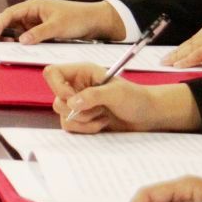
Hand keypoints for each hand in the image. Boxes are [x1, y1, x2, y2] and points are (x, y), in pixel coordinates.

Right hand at [0, 0, 123, 43]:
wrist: (94, 21)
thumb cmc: (77, 17)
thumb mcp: (57, 26)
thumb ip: (38, 33)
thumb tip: (21, 41)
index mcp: (33, 5)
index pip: (9, 14)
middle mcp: (33, 12)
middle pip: (11, 21)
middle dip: (4, 32)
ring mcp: (37, 21)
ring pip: (19, 30)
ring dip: (15, 39)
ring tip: (10, 50)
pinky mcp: (43, 30)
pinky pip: (30, 36)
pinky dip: (25, 42)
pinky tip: (25, 49)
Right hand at [46, 66, 199, 133]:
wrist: (148, 116)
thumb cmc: (136, 98)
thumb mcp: (116, 93)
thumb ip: (92, 96)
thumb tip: (71, 104)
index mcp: (81, 72)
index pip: (52, 73)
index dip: (57, 86)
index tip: (72, 98)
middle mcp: (76, 87)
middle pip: (56, 98)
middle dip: (76, 109)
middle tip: (97, 108)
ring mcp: (79, 104)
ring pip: (63, 115)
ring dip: (84, 120)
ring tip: (103, 115)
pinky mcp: (82, 120)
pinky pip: (71, 127)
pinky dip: (87, 129)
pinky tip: (103, 123)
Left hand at [164, 12, 201, 67]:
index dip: (192, 43)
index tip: (182, 51)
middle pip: (196, 38)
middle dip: (182, 49)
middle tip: (168, 58)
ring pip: (194, 45)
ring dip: (180, 55)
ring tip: (168, 63)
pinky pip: (200, 53)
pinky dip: (188, 60)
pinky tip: (179, 66)